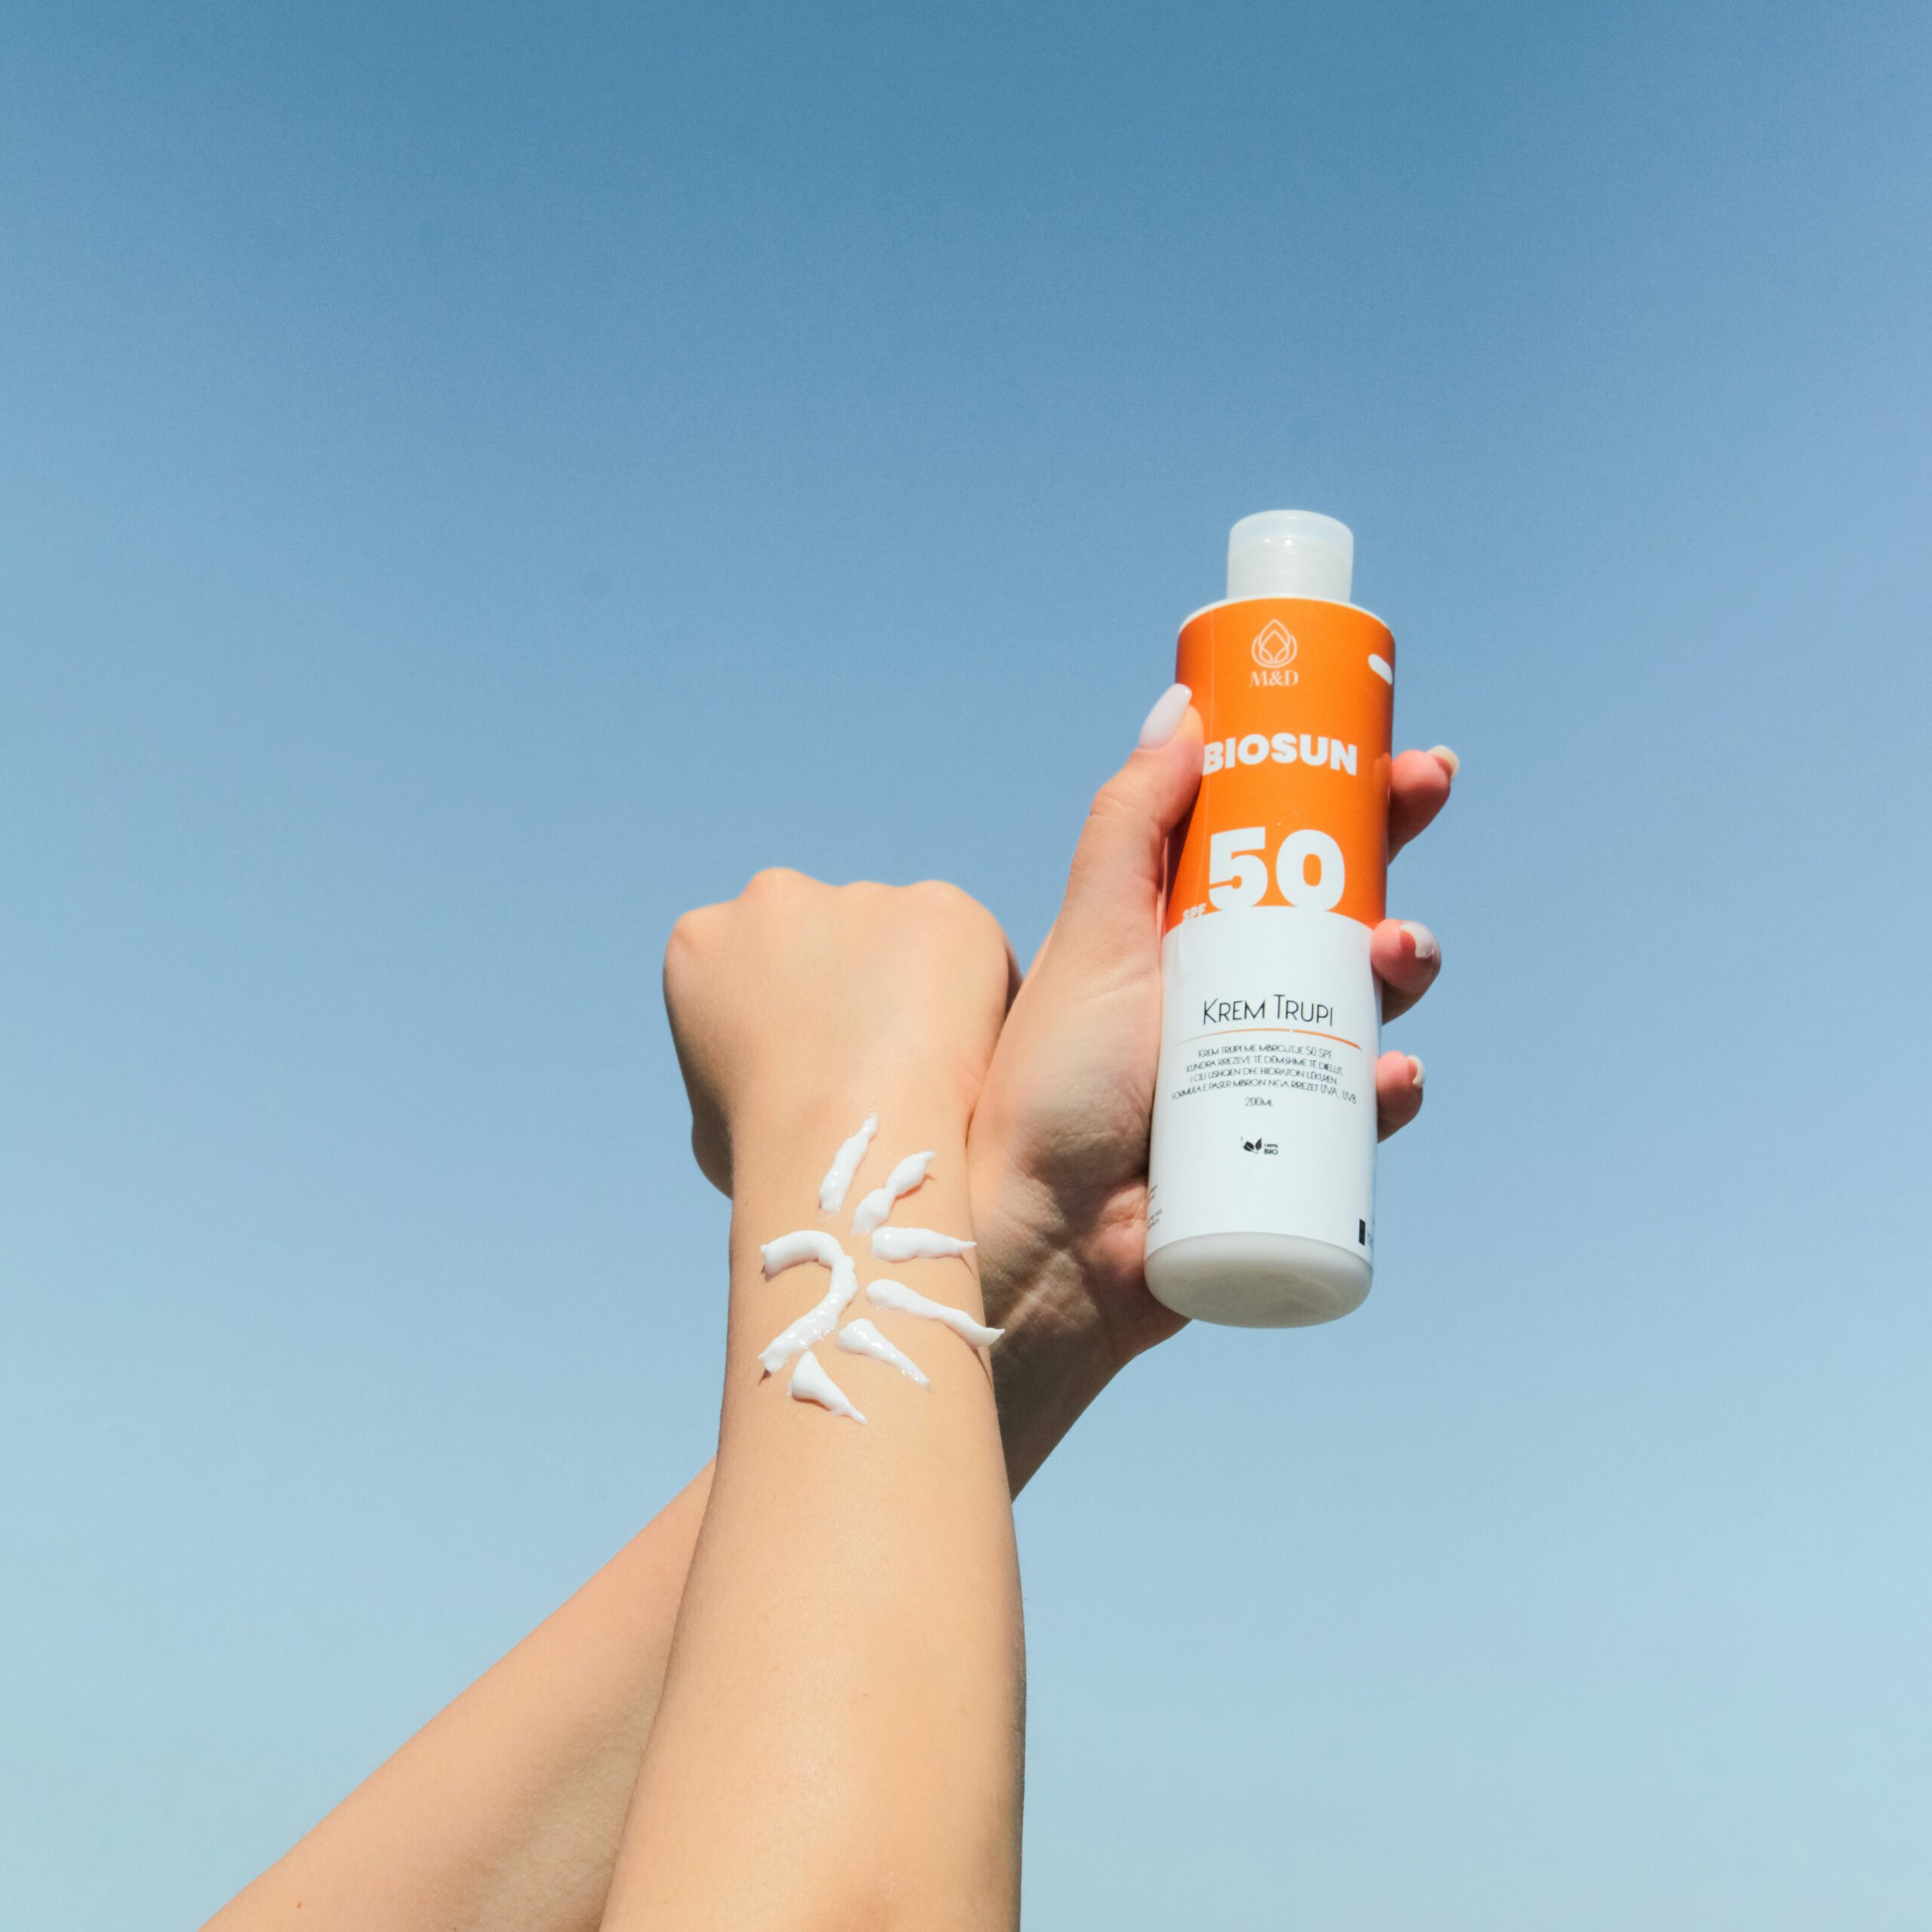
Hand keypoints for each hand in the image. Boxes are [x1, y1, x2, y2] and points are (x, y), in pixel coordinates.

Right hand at [663, 868, 1015, 1189]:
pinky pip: (970, 949)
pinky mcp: (940, 908)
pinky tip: (975, 1053)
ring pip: (902, 938)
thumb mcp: (711, 1118)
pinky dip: (979, 995)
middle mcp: (774, 898)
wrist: (841, 1147)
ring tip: (935, 1069)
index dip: (795, 1014)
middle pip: (829, 936)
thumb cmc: (769, 1159)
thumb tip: (756, 1090)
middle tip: (883, 1066)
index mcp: (703, 941)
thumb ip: (736, 1074)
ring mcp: (859, 896)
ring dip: (919, 988)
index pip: (755, 962)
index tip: (822, 1064)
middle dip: (857, 985)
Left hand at [969, 696, 1454, 1486]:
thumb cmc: (1045, 1091)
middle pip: (1334, 921)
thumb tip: (1183, 707)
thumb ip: (1130, 823)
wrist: (1040, 1248)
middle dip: (1391, 863)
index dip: (1346, 802)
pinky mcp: (1284, 1155)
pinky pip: (1358, 1117)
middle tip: (1424, 817)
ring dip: (1402, 966)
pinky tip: (1393, 1078)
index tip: (1406, 764)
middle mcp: (1224, 1001)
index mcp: (1179, 939)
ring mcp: (1258, 1077)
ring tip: (1401, 953)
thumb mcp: (1093, 938)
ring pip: (1359, 1010)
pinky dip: (1387, 1092)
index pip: (1278, 853)